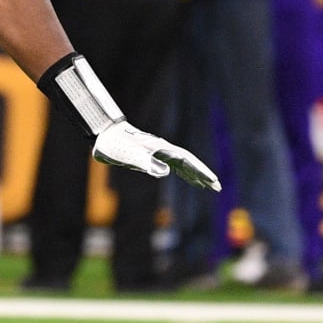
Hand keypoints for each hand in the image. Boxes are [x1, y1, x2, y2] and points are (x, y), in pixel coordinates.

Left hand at [93, 121, 219, 190]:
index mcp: (161, 149)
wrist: (104, 135)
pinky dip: (184, 173)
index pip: (187, 160)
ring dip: (196, 175)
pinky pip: (174, 166)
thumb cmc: (116, 144)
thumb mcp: (130, 155)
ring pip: (183, 165)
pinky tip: (188, 179)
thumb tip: (166, 172)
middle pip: (189, 163)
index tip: (213, 181)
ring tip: (207, 185)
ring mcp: (158, 152)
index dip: (201, 170)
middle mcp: (163, 150)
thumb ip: (147, 163)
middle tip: (217, 187)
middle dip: (203, 175)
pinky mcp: (152, 156)